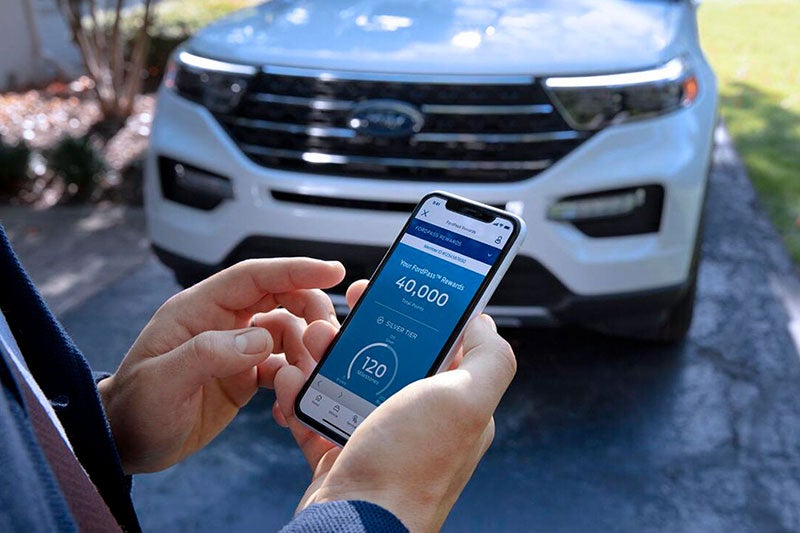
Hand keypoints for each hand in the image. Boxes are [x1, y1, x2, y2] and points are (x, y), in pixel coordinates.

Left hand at [98, 258, 343, 473]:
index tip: (332, 271)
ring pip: (287, 333)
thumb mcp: (162, 381)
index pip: (254, 277)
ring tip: (309, 378)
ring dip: (306, 351)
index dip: (294, 270)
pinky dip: (295, 381)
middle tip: (329, 337)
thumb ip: (208, 354)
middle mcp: (222, 322)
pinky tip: (291, 404)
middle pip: (279, 299)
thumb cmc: (134, 409)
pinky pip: (283, 367)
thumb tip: (262, 339)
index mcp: (199, 309)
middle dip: (310, 311)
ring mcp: (235, 349)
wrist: (127, 445)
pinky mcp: (245, 376)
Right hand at [274, 281, 516, 531]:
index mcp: (455, 404)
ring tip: (310, 342)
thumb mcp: (466, 400)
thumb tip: (485, 324)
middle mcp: (420, 419)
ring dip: (327, 355)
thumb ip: (490, 358)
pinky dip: (303, 394)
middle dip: (365, 328)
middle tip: (344, 308)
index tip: (392, 289)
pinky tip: (293, 382)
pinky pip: (320, 411)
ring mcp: (380, 436)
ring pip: (351, 378)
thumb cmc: (410, 466)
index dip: (420, 311)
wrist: (352, 526)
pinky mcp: (342, 451)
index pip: (445, 344)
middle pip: (392, 355)